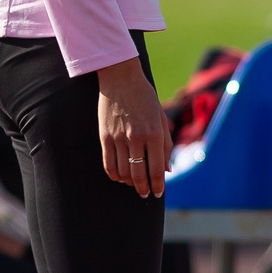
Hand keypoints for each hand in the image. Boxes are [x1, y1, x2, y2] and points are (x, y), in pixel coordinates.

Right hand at [97, 57, 171, 198]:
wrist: (121, 78)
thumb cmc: (145, 98)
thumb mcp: (161, 119)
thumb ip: (166, 145)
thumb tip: (167, 171)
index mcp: (154, 133)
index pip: (156, 170)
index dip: (158, 186)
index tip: (158, 193)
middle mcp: (136, 138)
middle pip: (139, 175)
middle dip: (143, 189)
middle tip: (145, 194)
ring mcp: (119, 138)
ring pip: (123, 172)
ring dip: (129, 183)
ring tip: (133, 184)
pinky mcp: (105, 136)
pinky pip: (108, 164)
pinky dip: (115, 175)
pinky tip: (120, 177)